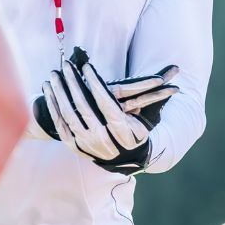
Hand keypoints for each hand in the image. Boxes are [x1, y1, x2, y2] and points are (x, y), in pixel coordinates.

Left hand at [37, 49, 178, 174]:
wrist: (121, 159)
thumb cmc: (136, 131)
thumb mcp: (146, 114)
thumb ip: (156, 92)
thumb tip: (176, 69)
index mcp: (121, 128)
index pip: (106, 103)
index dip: (96, 84)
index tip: (87, 68)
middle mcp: (103, 137)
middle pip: (84, 106)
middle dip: (74, 83)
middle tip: (67, 64)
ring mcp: (86, 142)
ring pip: (70, 113)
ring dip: (60, 92)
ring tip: (55, 72)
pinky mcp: (74, 144)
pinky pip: (60, 122)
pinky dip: (53, 105)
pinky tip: (48, 89)